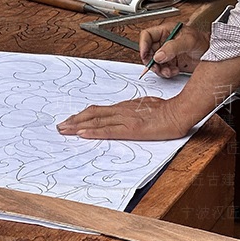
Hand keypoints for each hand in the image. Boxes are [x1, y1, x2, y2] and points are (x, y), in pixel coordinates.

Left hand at [57, 97, 190, 140]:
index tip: (70, 120)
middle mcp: (121, 111)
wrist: (179, 112)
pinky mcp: (131, 129)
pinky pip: (108, 131)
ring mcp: (125, 119)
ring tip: (64, 130)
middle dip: (74, 120)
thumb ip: (132, 112)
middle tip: (60, 126)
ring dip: (77, 125)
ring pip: (96, 121)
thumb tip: (124, 116)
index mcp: (124, 107)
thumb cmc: (166, 110)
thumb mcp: (145, 107)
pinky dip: (93, 132)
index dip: (82, 115)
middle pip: (92, 114)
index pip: (98, 110)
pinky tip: (82, 134)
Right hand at [139, 23, 208, 78]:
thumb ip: (173, 47)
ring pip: (154, 63)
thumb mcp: (189, 41)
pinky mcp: (171, 63)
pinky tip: (174, 71)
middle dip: (151, 61)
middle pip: (148, 52)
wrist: (215, 54)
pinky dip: (166, 73)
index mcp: (166, 31)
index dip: (143, 45)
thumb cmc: (205, 42)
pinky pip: (162, 70)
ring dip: (160, 69)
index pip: (147, 36)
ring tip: (169, 70)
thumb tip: (158, 55)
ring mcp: (167, 53)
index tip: (145, 55)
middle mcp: (165, 42)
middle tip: (156, 66)